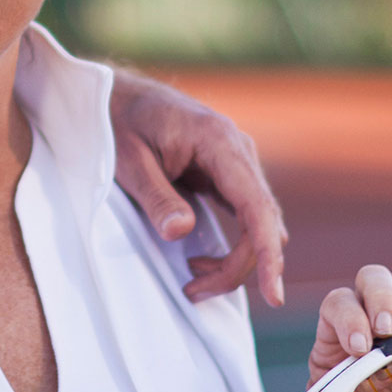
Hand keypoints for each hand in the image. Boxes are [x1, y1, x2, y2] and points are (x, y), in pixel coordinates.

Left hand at [107, 69, 287, 304]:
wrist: (118, 97)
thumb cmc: (119, 124)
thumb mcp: (127, 162)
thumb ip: (156, 196)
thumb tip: (181, 233)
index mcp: (219, 141)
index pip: (257, 206)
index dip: (267, 253)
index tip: (273, 294)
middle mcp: (238, 150)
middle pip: (262, 222)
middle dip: (237, 267)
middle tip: (193, 291)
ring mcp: (237, 162)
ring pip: (257, 224)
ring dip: (234, 260)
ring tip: (194, 280)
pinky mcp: (228, 174)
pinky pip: (245, 217)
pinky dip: (233, 245)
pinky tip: (201, 259)